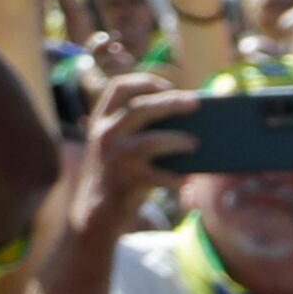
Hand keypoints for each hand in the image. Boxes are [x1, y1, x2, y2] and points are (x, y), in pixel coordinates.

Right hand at [69, 69, 207, 236]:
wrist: (96, 211)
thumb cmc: (118, 173)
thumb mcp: (117, 145)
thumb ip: (138, 129)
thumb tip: (185, 117)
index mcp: (102, 120)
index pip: (119, 88)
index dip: (144, 82)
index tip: (168, 85)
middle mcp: (105, 134)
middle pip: (140, 108)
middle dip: (171, 103)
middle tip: (196, 103)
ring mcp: (115, 158)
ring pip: (151, 141)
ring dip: (177, 140)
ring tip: (196, 143)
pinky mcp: (127, 181)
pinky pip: (159, 176)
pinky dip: (176, 178)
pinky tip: (187, 180)